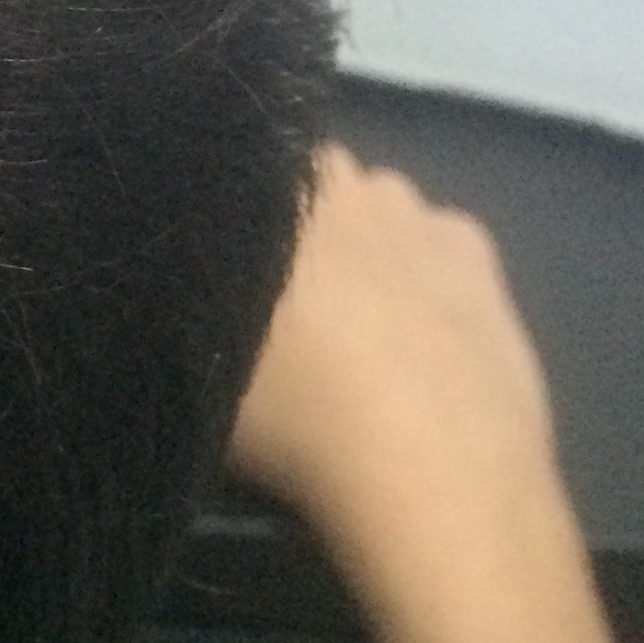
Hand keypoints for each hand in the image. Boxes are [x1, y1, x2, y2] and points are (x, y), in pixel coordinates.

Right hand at [229, 144, 633, 642]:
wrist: (435, 471)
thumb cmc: (298, 422)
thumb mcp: (197, 377)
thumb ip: (182, 313)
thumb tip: (166, 291)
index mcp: (265, 198)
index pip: (234, 172)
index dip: (230, 215)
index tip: (225, 263)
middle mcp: (338, 181)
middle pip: (309, 179)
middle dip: (299, 219)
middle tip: (288, 297)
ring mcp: (413, 211)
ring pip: (377, 202)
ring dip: (365, 238)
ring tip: (359, 319)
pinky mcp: (477, 251)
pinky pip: (436, 237)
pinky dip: (425, 265)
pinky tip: (422, 326)